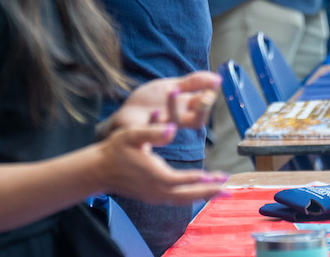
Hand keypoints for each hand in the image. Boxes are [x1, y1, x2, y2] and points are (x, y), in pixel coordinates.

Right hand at [95, 122, 227, 204]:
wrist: (100, 169)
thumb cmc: (116, 149)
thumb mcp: (132, 134)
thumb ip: (153, 131)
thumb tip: (173, 128)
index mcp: (155, 175)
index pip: (183, 180)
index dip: (201, 179)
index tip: (218, 176)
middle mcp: (156, 190)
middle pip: (188, 196)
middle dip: (209, 193)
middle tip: (229, 190)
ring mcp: (154, 196)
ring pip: (184, 200)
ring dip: (204, 196)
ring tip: (222, 192)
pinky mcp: (153, 197)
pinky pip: (177, 200)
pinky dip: (192, 198)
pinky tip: (202, 193)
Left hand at [100, 72, 219, 138]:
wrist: (127, 112)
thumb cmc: (152, 102)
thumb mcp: (174, 87)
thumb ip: (194, 82)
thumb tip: (218, 77)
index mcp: (185, 110)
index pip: (203, 109)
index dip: (209, 100)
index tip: (213, 86)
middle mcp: (176, 120)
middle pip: (195, 121)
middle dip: (202, 110)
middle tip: (205, 97)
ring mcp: (160, 126)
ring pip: (173, 122)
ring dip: (175, 107)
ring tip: (173, 91)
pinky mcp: (143, 130)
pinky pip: (150, 129)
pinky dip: (154, 121)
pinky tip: (155, 112)